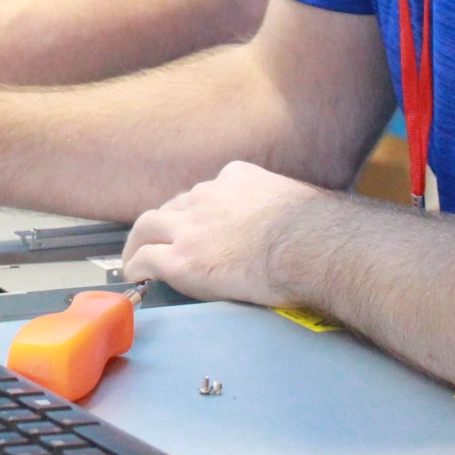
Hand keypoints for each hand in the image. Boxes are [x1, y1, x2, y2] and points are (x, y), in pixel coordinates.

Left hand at [120, 161, 321, 306]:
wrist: (312, 246)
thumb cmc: (321, 232)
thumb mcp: (297, 204)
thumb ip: (284, 211)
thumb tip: (302, 229)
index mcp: (237, 179)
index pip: (206, 192)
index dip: (197, 211)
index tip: (196, 224)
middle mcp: (208, 197)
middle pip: (173, 206)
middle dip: (165, 222)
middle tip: (159, 238)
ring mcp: (192, 228)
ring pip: (149, 226)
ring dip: (139, 241)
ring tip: (134, 256)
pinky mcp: (184, 259)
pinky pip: (147, 259)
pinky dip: (136, 265)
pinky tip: (134, 275)